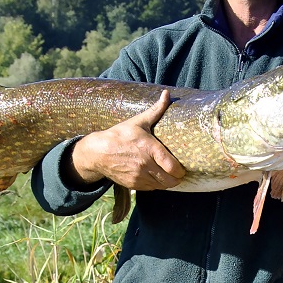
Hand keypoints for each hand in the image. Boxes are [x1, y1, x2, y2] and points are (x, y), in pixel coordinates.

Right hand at [66, 90, 185, 190]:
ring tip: (169, 175)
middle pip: (170, 180)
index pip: (173, 167)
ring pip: (162, 186)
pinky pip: (151, 189)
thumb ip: (156, 109)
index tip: (183, 168)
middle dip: (177, 178)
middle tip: (178, 172)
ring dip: (167, 182)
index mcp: (150, 148)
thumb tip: (167, 94)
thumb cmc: (120, 135)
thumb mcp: (139, 121)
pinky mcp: (133, 184)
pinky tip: (156, 177)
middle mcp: (145, 165)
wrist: (99, 152)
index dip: (181, 171)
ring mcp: (139, 176)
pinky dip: (156, 185)